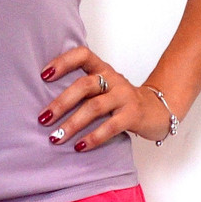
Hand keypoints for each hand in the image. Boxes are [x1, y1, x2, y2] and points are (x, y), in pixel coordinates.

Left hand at [38, 46, 170, 148]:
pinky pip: (110, 127)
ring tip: (55, 137)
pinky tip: (79, 147)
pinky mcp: (133, 115)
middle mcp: (113, 79)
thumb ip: (82, 89)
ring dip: (72, 124)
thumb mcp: (103, 88)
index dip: (63, 62)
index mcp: (103, 69)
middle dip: (61, 103)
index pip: (83, 55)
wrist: (157, 111)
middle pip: (84, 85)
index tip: (43, 75)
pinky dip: (93, 138)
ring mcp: (124, 97)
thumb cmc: (120, 101)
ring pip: (94, 108)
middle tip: (43, 118)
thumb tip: (46, 106)